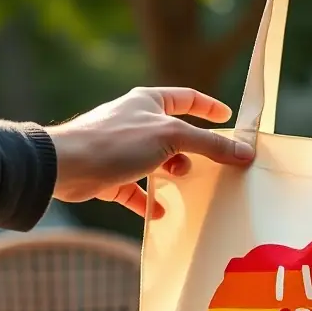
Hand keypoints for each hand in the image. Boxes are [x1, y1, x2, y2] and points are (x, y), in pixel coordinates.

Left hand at [48, 87, 254, 217]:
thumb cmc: (117, 141)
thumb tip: (244, 152)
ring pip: (155, 163)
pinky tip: (158, 212)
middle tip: (205, 164)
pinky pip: (135, 189)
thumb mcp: (172, 138)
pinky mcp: (109, 175)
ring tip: (182, 184)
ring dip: (170, 174)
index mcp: (148, 102)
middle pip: (173, 134)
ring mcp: (121, 149)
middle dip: (191, 150)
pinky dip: (147, 200)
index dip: (208, 107)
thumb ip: (210, 145)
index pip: (186, 98)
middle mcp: (134, 122)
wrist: (67, 166)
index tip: (227, 118)